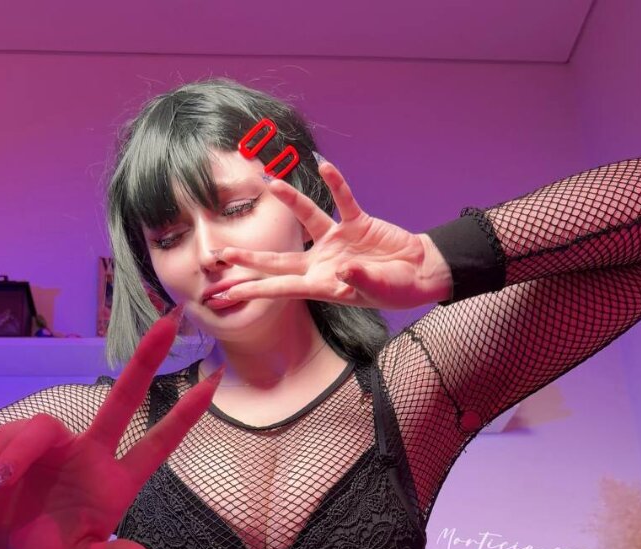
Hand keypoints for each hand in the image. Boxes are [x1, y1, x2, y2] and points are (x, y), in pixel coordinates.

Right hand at [0, 309, 222, 548]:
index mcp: (115, 483)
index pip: (157, 446)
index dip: (182, 417)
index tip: (212, 385)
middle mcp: (92, 453)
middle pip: (122, 401)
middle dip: (145, 362)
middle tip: (168, 323)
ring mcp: (57, 442)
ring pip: (39, 431)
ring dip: (12, 458)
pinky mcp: (21, 437)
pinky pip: (8, 442)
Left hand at [213, 159, 451, 311]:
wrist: (419, 273)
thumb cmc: (396, 290)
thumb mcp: (378, 290)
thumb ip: (359, 280)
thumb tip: (344, 268)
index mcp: (322, 285)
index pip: (281, 287)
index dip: (255, 289)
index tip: (228, 291)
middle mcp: (322, 262)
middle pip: (280, 259)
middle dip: (251, 258)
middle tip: (221, 253)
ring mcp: (337, 241)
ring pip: (308, 218)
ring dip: (292, 200)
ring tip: (272, 182)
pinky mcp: (356, 223)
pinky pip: (343, 199)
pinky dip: (336, 183)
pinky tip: (324, 164)